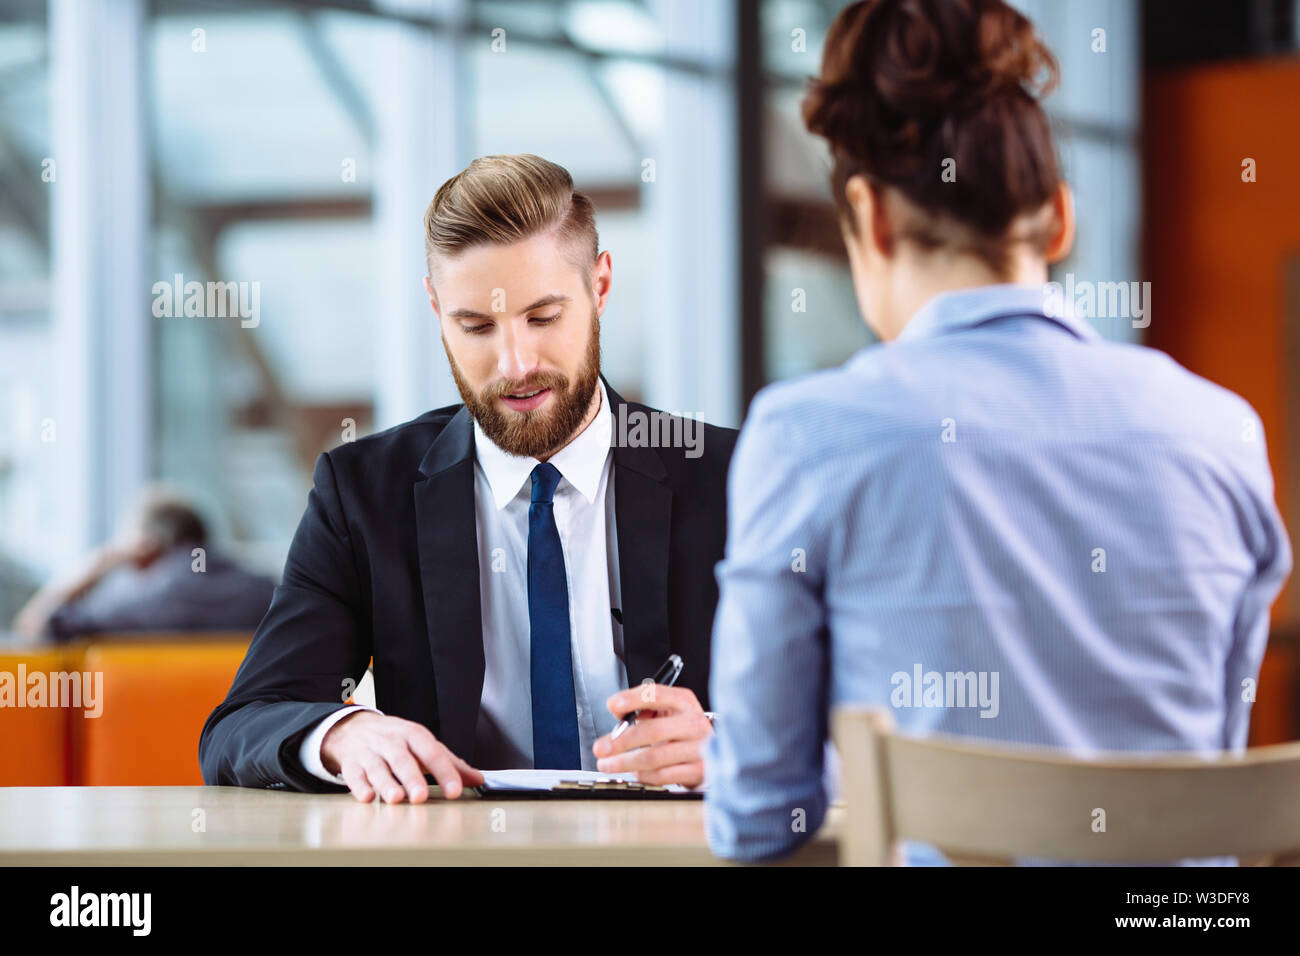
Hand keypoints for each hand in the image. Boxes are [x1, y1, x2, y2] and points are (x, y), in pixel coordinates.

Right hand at [320, 711, 483, 803]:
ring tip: (396, 799)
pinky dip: (360, 787)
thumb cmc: (395, 740)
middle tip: (421, 796)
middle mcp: (391, 741)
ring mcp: (369, 752)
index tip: (454, 790)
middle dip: (412, 778)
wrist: (354, 728)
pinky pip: (354, 775)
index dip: (444, 771)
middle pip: (402, 758)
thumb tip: (478, 779)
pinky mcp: (351, 764)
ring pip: (377, 767)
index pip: (432, 752)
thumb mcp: (422, 745)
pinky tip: (368, 798)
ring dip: (386, 783)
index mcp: (413, 735)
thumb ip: (449, 763)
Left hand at [592, 685, 712, 787]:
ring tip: (608, 764)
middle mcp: (693, 722)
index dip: (632, 698)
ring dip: (625, 762)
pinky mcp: (698, 771)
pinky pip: (662, 775)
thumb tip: (617, 713)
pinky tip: (634, 773)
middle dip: (621, 740)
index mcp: (683, 701)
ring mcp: (699, 748)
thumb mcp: (665, 712)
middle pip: (653, 730)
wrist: (711, 751)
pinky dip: (642, 775)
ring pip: (654, 757)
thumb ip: (641, 709)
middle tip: (601, 747)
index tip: (612, 705)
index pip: (657, 694)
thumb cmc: (680, 730)